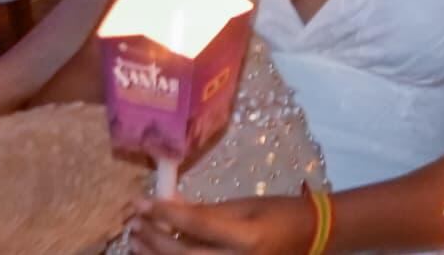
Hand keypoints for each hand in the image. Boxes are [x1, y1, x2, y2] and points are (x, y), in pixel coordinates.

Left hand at [126, 191, 315, 254]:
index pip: (197, 225)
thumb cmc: (279, 214)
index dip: (165, 213)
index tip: (140, 202)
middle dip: (154, 239)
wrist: (309, 239)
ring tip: (137, 241)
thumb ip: (205, 211)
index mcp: (247, 238)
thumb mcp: (244, 206)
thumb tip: (168, 205)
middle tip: (134, 222)